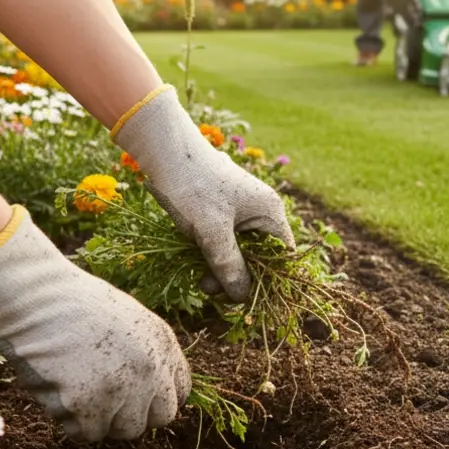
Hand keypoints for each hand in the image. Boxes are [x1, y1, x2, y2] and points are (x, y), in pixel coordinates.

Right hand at [0, 206, 190, 441]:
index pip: (179, 393)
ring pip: (122, 432)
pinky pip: (86, 435)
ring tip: (75, 385)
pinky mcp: (88, 405)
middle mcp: (151, 370)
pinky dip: (71, 420)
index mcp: (164, 345)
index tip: (136, 398)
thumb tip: (152, 394)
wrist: (36, 298)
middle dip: (132, 414)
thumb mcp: (130, 320)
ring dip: (100, 418)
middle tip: (103, 397)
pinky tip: (59, 389)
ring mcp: (123, 389)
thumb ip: (148, 354)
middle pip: (157, 420)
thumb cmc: (74, 305)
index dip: (156, 400)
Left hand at [114, 86, 294, 301]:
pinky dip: (214, 254)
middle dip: (238, 276)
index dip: (269, 279)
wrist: (164, 152)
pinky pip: (228, 240)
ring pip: (241, 251)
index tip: (244, 296)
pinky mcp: (224, 210)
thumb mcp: (212, 233)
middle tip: (211, 288)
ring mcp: (243, 210)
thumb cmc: (193, 187)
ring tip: (201, 280)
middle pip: (261, 257)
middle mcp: (262, 211)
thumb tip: (243, 297)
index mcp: (270, 212)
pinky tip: (198, 261)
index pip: (283, 256)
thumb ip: (230, 266)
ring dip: (222, 268)